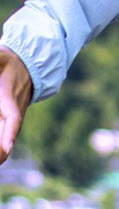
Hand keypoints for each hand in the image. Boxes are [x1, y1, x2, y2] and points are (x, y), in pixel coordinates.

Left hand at [0, 46, 32, 163]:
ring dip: (0, 152)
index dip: (10, 133)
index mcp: (9, 97)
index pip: (13, 118)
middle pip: (8, 135)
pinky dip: (1, 144)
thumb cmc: (9, 60)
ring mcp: (10, 117)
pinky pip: (4, 134)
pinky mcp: (6, 120)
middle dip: (1, 151)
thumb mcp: (2, 56)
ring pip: (5, 137)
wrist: (26, 65)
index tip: (7, 148)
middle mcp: (12, 111)